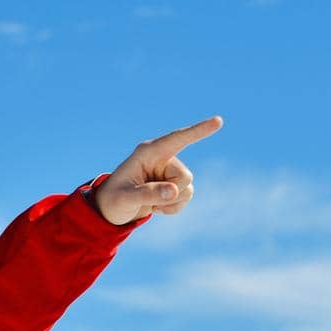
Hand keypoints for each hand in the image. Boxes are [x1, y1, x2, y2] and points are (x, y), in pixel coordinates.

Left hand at [92, 115, 222, 224]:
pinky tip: (157, 207)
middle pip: (185, 177)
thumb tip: (174, 191)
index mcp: (148, 152)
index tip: (218, 121)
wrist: (112, 210)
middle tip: (146, 197)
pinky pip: (187, 196)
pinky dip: (173, 207)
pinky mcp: (174, 183)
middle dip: (170, 193)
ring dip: (170, 202)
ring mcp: (170, 171)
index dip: (198, 131)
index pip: (177, 139)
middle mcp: (163, 158)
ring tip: (149, 203)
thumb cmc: (114, 200)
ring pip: (188, 189)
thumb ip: (148, 194)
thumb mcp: (125, 199)